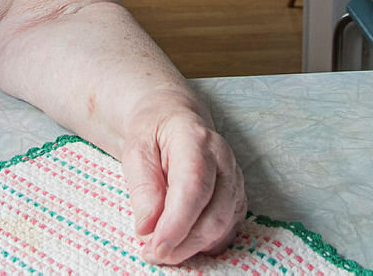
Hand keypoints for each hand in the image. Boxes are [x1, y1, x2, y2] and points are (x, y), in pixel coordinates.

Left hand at [121, 103, 246, 264]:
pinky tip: (182, 242)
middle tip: (151, 253)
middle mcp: (223, 159)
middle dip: (183, 243)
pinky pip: (228, 231)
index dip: (176, 223)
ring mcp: (235, 179)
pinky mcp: (237, 198)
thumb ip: (142, 188)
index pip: (194, 187)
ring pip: (224, 227)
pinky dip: (204, 245)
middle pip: (214, 214)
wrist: (172, 120)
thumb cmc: (152, 134)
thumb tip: (148, 228)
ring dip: (192, 248)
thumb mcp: (135, 151)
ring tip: (161, 249)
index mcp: (195, 139)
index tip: (155, 247)